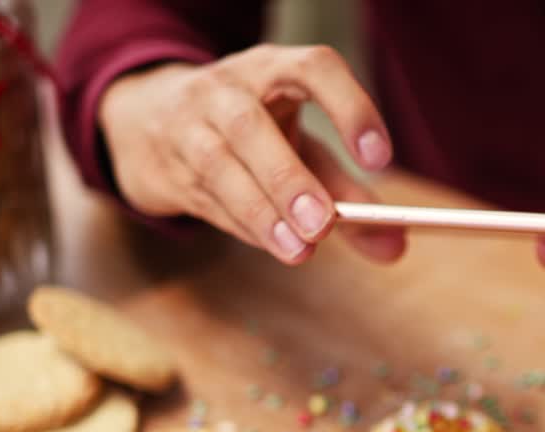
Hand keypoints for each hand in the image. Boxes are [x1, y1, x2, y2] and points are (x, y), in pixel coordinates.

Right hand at [98, 44, 404, 264]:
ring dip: (262, 212)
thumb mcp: (302, 148)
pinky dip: (244, 225)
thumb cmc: (250, 133)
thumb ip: (349, 194)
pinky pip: (207, 199)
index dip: (349, 108)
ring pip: (219, 166)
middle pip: (251, 126)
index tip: (379, 158)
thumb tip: (395, 244)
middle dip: (288, 178)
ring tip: (301, 250)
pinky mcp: (168, 167)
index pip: (312, 68)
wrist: (149, 122)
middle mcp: (226, 90)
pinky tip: (275, 244)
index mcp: (272, 69)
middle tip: (324, 225)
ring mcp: (188, 126)